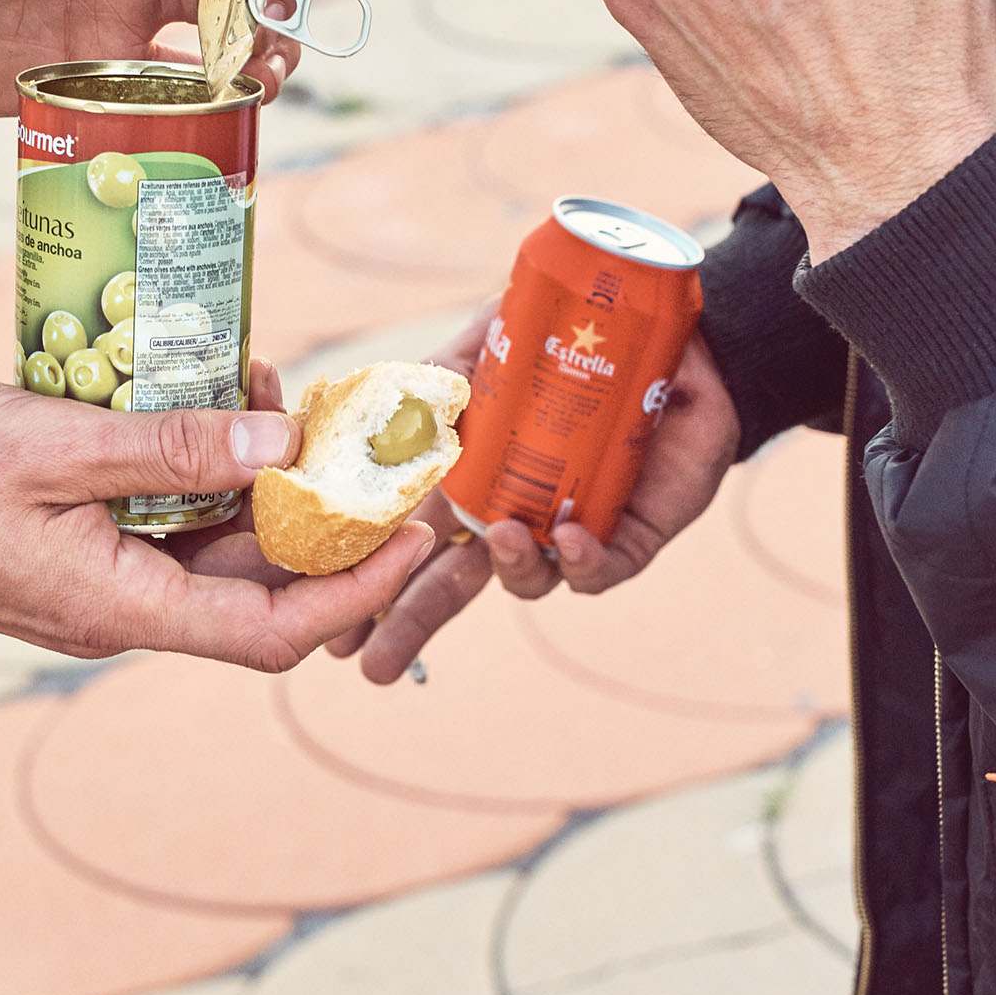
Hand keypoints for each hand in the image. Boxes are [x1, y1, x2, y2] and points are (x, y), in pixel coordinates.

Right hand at [0, 376, 432, 673]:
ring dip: (265, 481)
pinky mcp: (85, 550)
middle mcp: (126, 608)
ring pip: (219, 545)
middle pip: (260, 583)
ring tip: (287, 399)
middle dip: (325, 517)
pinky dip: (209, 471)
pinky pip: (173, 522)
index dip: (356, 589)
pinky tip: (220, 405)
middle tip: (370, 444)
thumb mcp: (50, 442)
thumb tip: (283, 443)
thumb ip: (170, 445)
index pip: (273, 629)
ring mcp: (104, 582)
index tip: (413, 534)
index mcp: (122, 605)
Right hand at [328, 309, 739, 683]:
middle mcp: (511, 512)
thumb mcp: (495, 336)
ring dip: (509, 568)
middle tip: (369, 667)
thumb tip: (385, 404)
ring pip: (526, 580)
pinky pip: (598, 568)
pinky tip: (570, 535)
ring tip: (503, 538)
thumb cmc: (574, 334)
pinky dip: (582, 559)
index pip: (409, 537)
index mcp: (470, 477)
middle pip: (451, 583)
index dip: (371, 581)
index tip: (331, 621)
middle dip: (410, 626)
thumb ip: (442, 369)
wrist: (664, 327)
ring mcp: (565, 528)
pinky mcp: (627, 536)